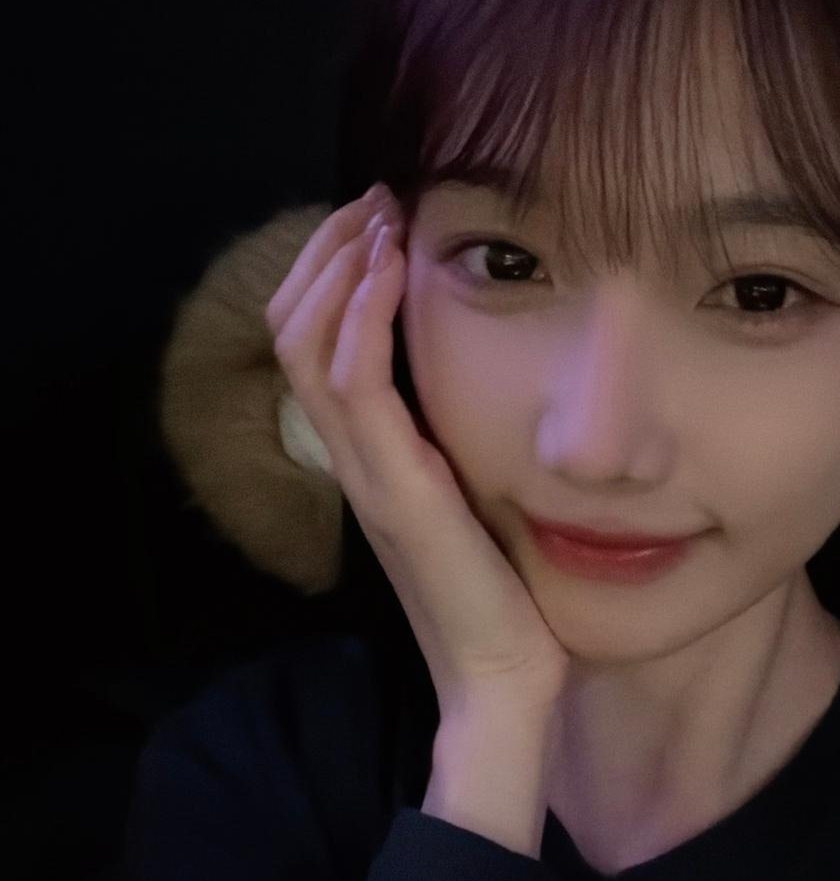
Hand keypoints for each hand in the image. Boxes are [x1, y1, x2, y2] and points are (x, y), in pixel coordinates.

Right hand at [265, 185, 569, 720]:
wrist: (503, 680)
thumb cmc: (504, 603)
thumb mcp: (477, 507)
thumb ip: (460, 454)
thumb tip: (484, 397)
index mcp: (371, 463)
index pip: (315, 349)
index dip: (332, 279)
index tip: (380, 223)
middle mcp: (355, 462)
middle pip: (294, 333)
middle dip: (327, 254)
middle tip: (374, 200)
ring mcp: (368, 475)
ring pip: (308, 345)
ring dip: (340, 267)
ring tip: (378, 215)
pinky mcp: (397, 490)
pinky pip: (356, 383)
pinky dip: (365, 312)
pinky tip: (396, 265)